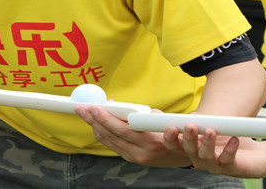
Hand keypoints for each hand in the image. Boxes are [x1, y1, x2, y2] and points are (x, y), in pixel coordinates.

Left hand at [75, 106, 191, 166]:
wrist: (184, 154)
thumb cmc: (175, 131)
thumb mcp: (164, 119)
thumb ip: (142, 114)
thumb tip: (119, 106)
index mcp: (152, 140)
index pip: (123, 129)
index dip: (106, 119)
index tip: (95, 107)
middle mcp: (142, 152)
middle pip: (111, 135)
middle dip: (94, 120)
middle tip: (81, 107)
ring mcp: (135, 158)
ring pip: (109, 141)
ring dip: (95, 126)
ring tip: (84, 113)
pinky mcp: (131, 159)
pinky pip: (112, 145)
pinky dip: (102, 134)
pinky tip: (95, 125)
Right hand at [163, 123, 265, 177]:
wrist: (257, 155)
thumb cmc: (231, 140)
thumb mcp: (215, 129)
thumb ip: (203, 123)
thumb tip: (193, 115)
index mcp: (193, 149)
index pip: (175, 145)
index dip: (170, 138)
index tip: (170, 126)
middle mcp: (201, 159)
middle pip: (189, 150)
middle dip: (188, 138)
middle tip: (190, 126)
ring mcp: (216, 165)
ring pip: (206, 156)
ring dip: (207, 143)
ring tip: (211, 130)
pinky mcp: (232, 168)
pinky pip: (228, 160)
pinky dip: (230, 149)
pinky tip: (233, 140)